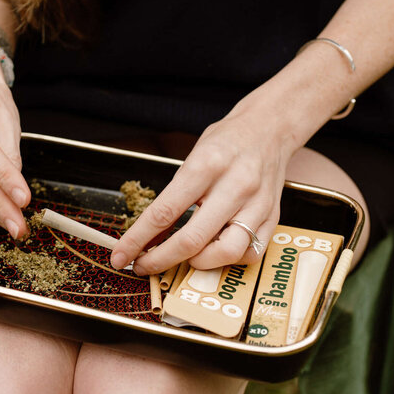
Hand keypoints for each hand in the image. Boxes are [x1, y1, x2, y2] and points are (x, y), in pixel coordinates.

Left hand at [111, 103, 298, 275]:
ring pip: (226, 253)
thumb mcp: (192, 157)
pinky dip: (228, 260)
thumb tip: (149, 235)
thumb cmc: (227, 141)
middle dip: (160, 260)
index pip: (164, 212)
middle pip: (192, 240)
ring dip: (198, 264)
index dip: (137, 239)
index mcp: (206, 165)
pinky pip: (249, 253)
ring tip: (185, 257)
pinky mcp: (273, 217)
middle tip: (144, 265)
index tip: (121, 255)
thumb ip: (174, 195)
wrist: (269, 128)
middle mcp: (234, 186)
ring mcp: (257, 204)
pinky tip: (216, 249)